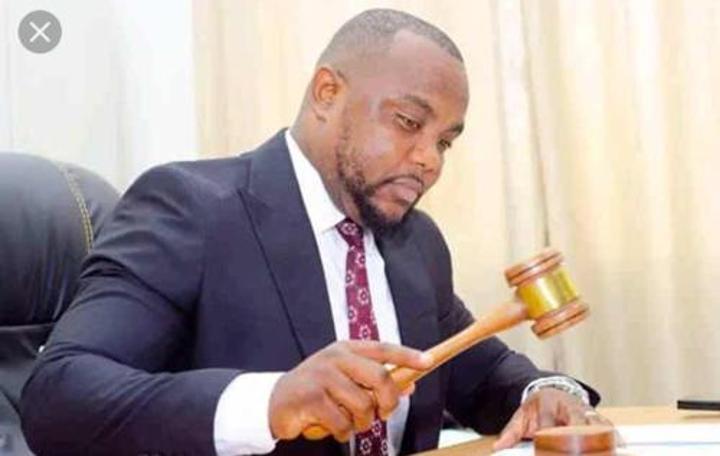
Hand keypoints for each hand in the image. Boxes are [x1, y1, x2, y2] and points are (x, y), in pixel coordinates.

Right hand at [268, 340, 432, 441]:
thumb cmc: (317, 389)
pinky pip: (342, 422)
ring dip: (360, 422)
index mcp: (347, 349)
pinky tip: (331, 427)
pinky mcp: (311, 397)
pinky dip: (342, 431)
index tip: (428, 360)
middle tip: (384, 413)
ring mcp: (322, 376)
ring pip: (363, 405)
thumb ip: (375, 380)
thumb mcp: (346, 379)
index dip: (407, 355)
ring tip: (347, 421)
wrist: (276, 401)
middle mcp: (336, 358)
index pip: (383, 349)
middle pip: (380, 377)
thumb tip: (410, 385)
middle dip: (388, 401)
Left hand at [493, 388, 612, 450]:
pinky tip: (617, 448)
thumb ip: (511, 433)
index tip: (544, 445)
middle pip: (577, 423)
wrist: (553, 391)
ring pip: (596, 425)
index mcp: (548, 403)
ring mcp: (585, 411)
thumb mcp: (522, 416)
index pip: (548, 422)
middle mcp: (569, 406)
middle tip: (574, 452)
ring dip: (598, 441)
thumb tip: (499, 447)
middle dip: (577, 441)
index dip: (548, 437)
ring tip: (599, 452)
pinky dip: (613, 439)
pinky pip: (608, 428)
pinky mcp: (597, 418)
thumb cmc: (538, 407)